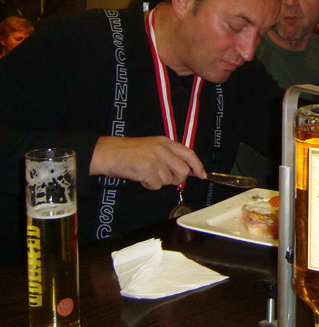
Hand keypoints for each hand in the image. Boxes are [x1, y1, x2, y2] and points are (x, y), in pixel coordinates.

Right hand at [90, 136, 206, 189]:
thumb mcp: (151, 147)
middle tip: (163, 178)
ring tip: (144, 173)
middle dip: (176, 179)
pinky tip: (139, 177)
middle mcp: (162, 149)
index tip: (202, 175)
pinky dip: (148, 185)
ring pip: (169, 180)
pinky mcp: (147, 169)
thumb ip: (168, 156)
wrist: (106, 153)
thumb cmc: (126, 152)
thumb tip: (184, 171)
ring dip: (158, 182)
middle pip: (183, 171)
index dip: (198, 166)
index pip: (189, 153)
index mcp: (165, 142)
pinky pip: (156, 185)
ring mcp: (155, 159)